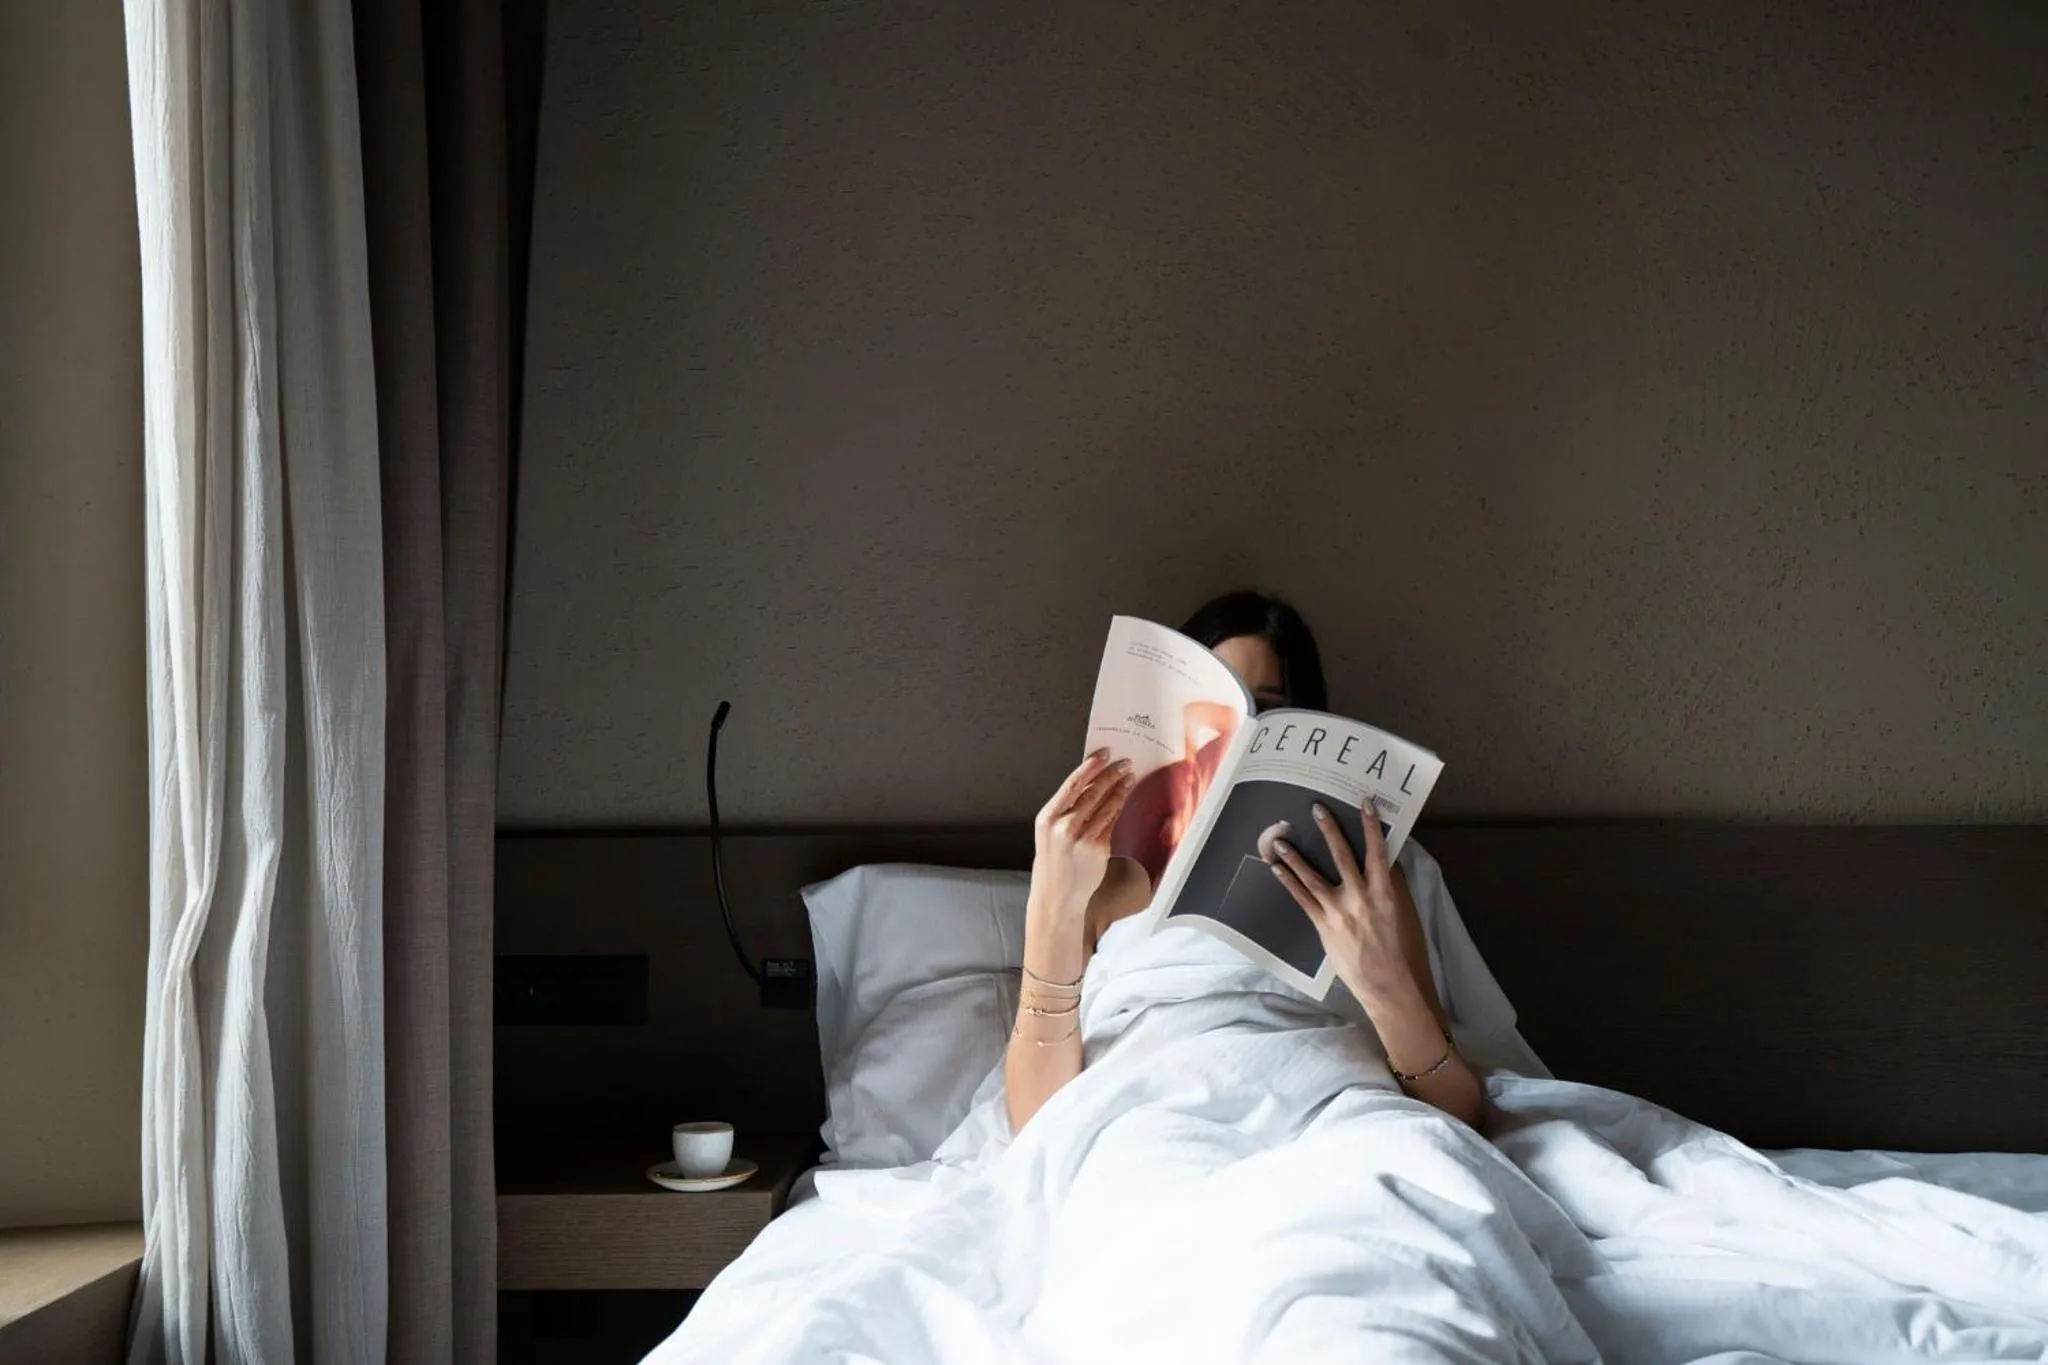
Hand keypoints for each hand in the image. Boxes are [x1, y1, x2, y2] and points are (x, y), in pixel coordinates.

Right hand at [1030, 750, 1133, 923]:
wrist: (1056, 895)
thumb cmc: (1053, 862)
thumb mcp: (1050, 833)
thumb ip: (1066, 810)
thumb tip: (1089, 784)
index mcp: (1047, 818)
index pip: (1072, 784)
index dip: (1090, 767)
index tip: (1103, 754)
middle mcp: (1063, 827)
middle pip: (1092, 792)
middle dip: (1110, 774)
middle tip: (1123, 762)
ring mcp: (1081, 839)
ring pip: (1105, 806)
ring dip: (1120, 789)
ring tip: (1129, 777)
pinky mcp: (1097, 849)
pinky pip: (1111, 823)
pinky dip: (1118, 808)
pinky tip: (1124, 799)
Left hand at [1267, 801, 1427, 1007]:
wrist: (1389, 985)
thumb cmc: (1404, 950)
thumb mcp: (1406, 914)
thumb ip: (1394, 886)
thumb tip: (1386, 860)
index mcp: (1385, 892)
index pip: (1378, 851)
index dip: (1371, 826)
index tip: (1364, 803)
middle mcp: (1360, 897)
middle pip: (1341, 856)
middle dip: (1329, 830)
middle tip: (1316, 808)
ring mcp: (1338, 912)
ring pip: (1313, 877)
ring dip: (1295, 857)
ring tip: (1279, 840)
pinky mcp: (1323, 927)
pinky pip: (1302, 900)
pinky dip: (1289, 883)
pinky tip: (1277, 871)